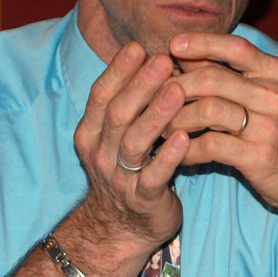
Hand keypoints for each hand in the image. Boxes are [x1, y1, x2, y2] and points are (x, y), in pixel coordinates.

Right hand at [73, 41, 189, 254]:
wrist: (119, 230)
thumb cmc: (127, 171)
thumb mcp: (119, 136)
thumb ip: (131, 104)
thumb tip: (155, 57)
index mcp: (91, 133)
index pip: (100, 95)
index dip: (119, 70)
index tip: (139, 46)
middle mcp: (100, 153)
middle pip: (117, 114)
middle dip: (140, 85)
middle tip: (162, 59)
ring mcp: (119, 178)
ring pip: (134, 142)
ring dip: (156, 115)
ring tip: (177, 90)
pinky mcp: (143, 201)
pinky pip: (154, 177)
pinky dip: (169, 157)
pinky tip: (186, 139)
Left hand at [167, 32, 277, 228]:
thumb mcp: (276, 98)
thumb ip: (240, 77)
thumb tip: (192, 56)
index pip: (234, 47)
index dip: (200, 43)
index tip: (172, 46)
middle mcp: (274, 95)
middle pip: (211, 78)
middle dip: (176, 86)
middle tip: (154, 97)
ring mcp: (268, 125)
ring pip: (206, 109)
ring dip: (177, 118)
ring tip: (161, 129)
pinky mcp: (259, 156)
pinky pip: (211, 145)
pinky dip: (188, 149)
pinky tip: (179, 154)